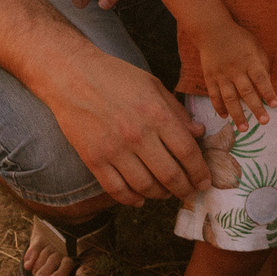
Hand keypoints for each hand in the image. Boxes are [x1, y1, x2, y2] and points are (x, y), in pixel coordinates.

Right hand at [44, 52, 207, 202]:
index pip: (187, 152)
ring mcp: (114, 149)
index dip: (200, 171)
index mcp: (157, 114)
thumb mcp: (153, 85)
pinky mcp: (93, 159)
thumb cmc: (115, 77)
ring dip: (161, 195)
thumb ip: (177, 112)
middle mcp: (138, 135)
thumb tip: (199, 133)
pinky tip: (140, 198)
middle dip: (185, 189)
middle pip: (170, 175)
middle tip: (190, 192)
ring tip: (166, 193)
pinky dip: (132, 200)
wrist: (71, 75)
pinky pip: (117, 189)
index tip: (205, 181)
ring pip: (145, 187)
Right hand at [190, 17, 276, 127]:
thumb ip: (263, 64)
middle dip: (256, 108)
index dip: (268, 91)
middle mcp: (236, 69)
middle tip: (264, 122)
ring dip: (237, 114)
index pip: (261, 78)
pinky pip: (214, 95)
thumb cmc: (239, 39)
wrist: (212, 30)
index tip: (275, 105)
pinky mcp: (210, 77)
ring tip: (244, 129)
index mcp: (249, 60)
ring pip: (229, 98)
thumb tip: (268, 84)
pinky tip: (224, 117)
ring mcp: (221, 74)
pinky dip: (219, 107)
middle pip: (246, 91)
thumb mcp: (255, 46)